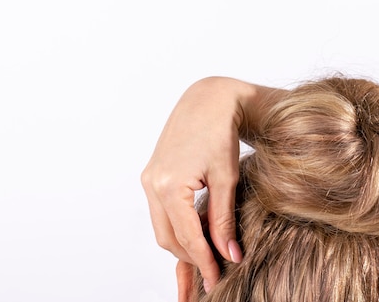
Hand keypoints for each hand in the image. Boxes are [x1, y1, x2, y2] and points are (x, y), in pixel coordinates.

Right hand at [141, 77, 250, 291]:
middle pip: (167, 237)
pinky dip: (177, 224)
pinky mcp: (151, 174)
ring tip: (209, 250)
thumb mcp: (226, 179)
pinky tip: (197, 227)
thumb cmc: (219, 132)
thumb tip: (230, 254)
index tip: (217, 278)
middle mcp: (152, 183)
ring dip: (183, 241)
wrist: (207, 100)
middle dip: (190, 256)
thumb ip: (224, 220)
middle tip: (215, 269)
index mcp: (169, 185)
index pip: (187, 237)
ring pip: (162, 226)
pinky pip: (160, 210)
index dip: (204, 261)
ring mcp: (148, 178)